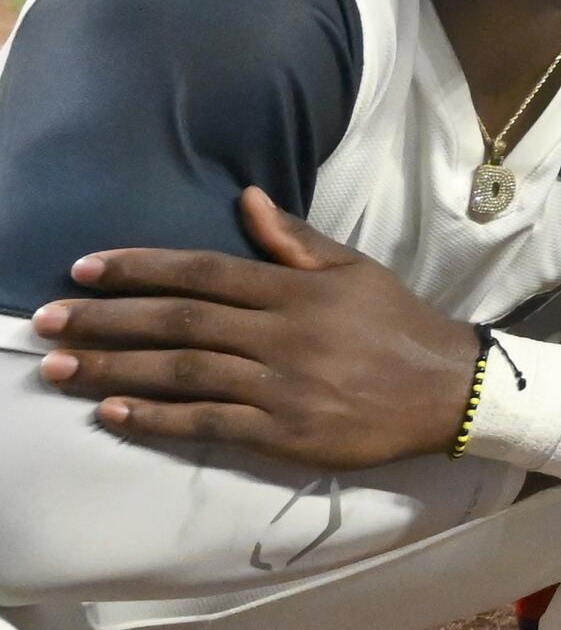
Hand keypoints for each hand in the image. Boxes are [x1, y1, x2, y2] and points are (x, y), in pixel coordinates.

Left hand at [31, 187, 481, 465]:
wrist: (447, 389)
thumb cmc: (396, 325)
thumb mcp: (355, 269)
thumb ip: (295, 239)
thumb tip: (246, 198)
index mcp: (295, 290)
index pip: (204, 272)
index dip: (140, 268)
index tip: (83, 269)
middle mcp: (281, 334)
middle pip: (179, 322)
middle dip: (105, 321)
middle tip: (45, 322)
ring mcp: (280, 385)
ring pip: (183, 373)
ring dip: (115, 372)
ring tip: (59, 371)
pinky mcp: (283, 431)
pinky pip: (208, 423)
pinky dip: (157, 420)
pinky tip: (114, 415)